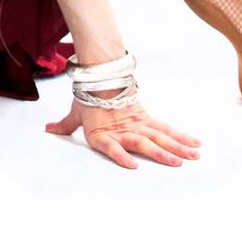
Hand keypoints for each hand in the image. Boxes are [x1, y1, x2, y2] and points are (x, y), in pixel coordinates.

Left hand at [44, 95, 202, 168]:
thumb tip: (47, 129)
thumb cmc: (87, 98)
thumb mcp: (75, 112)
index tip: (132, 166)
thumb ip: (64, 125)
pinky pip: (165, 128)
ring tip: (193, 157)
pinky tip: (194, 143)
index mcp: (103, 132)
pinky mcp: (146, 118)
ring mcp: (137, 124)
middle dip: (162, 153)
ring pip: (159, 136)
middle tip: (179, 164)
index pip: (111, 146)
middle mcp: (123, 130)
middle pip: (144, 142)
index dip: (120, 155)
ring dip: (177, 147)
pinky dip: (180, 136)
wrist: (100, 75)